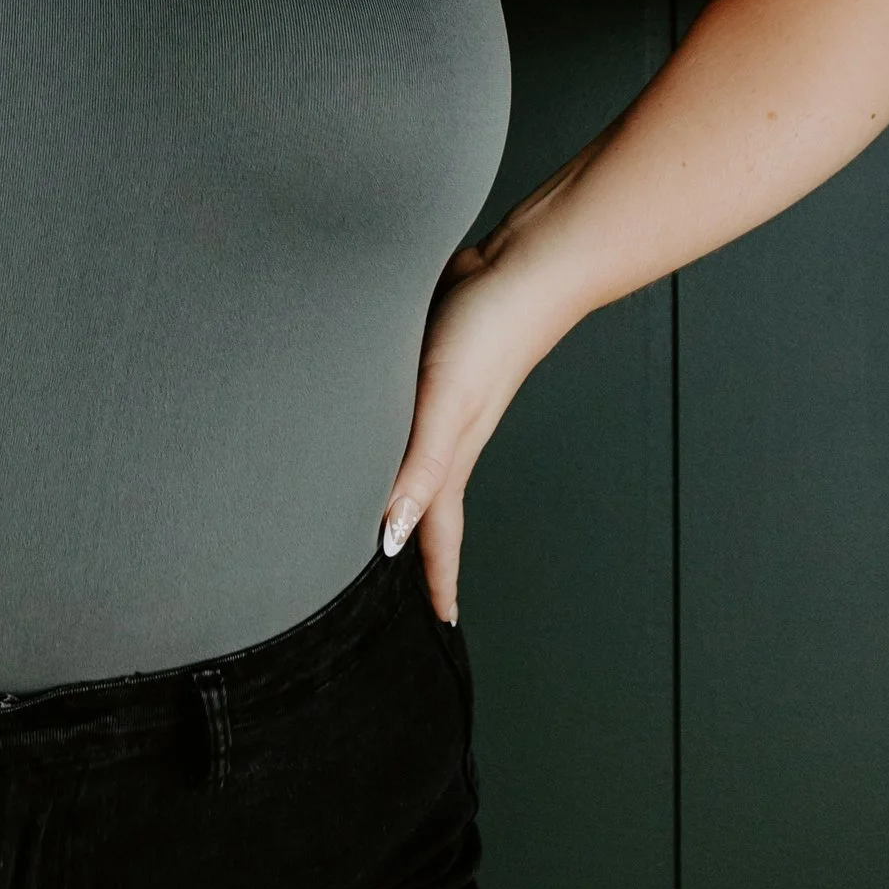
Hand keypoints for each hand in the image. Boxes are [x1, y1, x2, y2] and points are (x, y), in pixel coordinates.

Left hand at [378, 244, 568, 625]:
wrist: (518, 265)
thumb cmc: (489, 330)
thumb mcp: (447, 401)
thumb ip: (422, 464)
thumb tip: (396, 533)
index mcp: (450, 454)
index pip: (438, 531)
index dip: (435, 577)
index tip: (441, 623)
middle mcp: (445, 433)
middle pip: (424, 505)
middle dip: (413, 548)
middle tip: (390, 583)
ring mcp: (439, 399)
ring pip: (412, 461)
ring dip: (397, 493)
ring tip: (375, 516)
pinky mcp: (429, 362)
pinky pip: (404, 418)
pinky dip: (390, 439)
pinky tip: (370, 427)